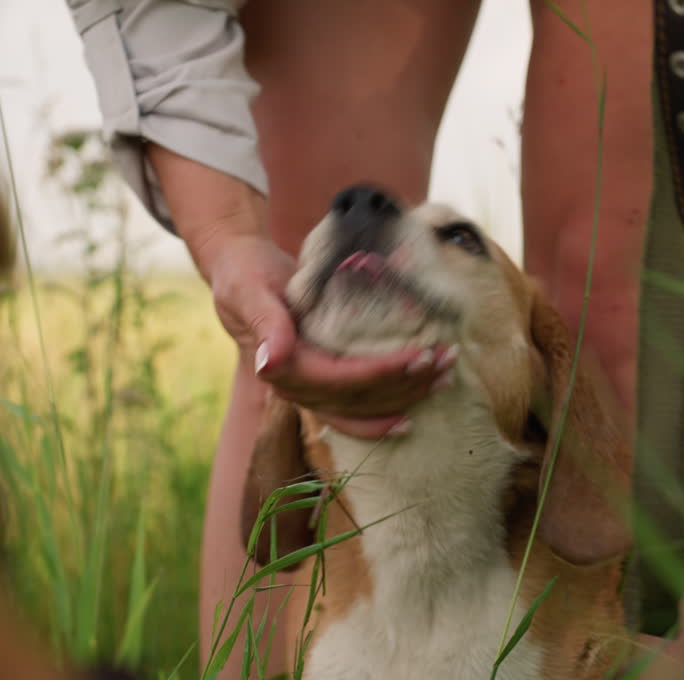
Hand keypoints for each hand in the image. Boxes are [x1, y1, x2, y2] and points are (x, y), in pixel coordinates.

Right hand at [205, 234, 453, 438]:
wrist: (238, 269)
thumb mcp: (250, 288)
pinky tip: (414, 412)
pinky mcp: (321, 381)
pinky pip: (353, 409)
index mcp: (281, 366)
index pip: (340, 379)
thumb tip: (269, 360)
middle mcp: (295, 386)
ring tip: (445, 378)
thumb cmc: (244, 273)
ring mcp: (308, 388)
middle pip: (357, 399)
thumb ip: (264, 322)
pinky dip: (383, 414)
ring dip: (405, 397)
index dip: (381, 374)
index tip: (419, 357)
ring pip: (361, 408)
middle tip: (445, 363)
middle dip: (405, 385)